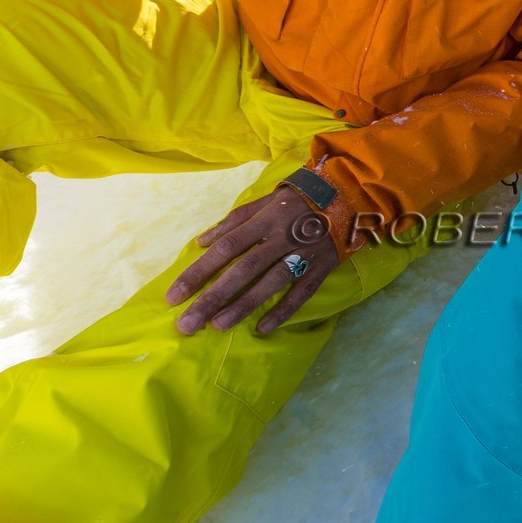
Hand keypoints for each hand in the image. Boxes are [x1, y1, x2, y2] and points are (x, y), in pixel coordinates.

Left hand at [165, 189, 338, 334]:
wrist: (348, 195)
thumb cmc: (297, 200)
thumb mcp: (264, 201)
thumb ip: (233, 222)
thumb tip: (201, 243)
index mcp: (264, 219)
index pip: (226, 248)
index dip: (199, 272)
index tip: (174, 297)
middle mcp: (282, 236)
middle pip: (243, 269)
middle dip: (213, 297)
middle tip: (187, 324)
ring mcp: (305, 252)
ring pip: (271, 282)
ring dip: (244, 305)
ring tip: (217, 326)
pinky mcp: (323, 266)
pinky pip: (303, 291)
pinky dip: (284, 310)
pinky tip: (263, 328)